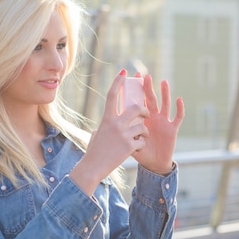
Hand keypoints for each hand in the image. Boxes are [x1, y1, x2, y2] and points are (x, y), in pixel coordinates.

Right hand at [70, 69, 150, 193]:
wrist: (93, 167)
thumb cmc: (94, 151)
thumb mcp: (97, 133)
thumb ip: (107, 124)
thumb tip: (112, 120)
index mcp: (106, 119)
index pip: (112, 95)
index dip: (118, 82)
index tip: (123, 72)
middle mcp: (115, 124)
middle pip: (136, 108)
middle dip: (144, 110)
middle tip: (145, 115)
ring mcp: (122, 135)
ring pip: (142, 126)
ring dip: (144, 131)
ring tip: (140, 137)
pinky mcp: (129, 146)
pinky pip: (142, 140)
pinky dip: (141, 144)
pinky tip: (136, 148)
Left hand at [131, 74, 183, 174]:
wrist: (154, 165)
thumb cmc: (141, 153)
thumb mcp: (129, 143)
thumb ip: (123, 135)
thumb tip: (113, 129)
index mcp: (141, 119)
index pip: (138, 100)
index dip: (136, 90)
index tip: (132, 77)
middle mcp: (153, 117)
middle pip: (151, 99)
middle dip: (148, 87)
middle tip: (145, 75)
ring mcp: (163, 122)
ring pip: (165, 104)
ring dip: (165, 93)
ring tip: (163, 81)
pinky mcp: (172, 129)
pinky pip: (178, 117)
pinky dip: (179, 108)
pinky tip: (179, 99)